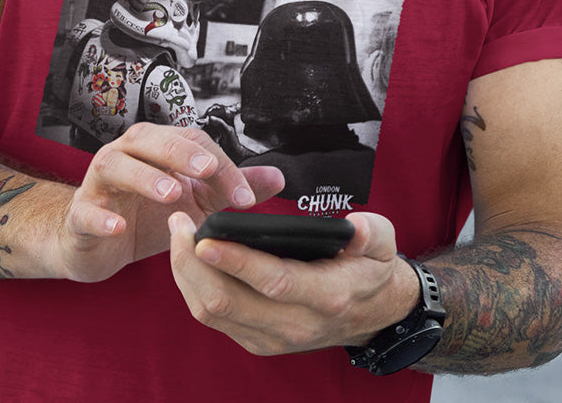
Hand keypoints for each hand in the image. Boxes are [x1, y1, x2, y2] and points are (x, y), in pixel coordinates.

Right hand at [54, 123, 284, 282]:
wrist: (95, 244)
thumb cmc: (146, 215)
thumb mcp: (196, 203)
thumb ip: (231, 188)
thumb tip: (278, 178)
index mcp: (157, 148)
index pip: (192, 143)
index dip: (221, 166)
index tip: (245, 198)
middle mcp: (126, 155)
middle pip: (149, 139)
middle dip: (179, 152)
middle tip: (206, 171)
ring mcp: (100, 183)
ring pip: (116, 165)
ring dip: (144, 177)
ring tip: (170, 194)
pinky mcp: (81, 214)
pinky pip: (86, 210)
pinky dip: (102, 217)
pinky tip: (118, 226)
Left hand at [168, 210, 419, 355]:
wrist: (373, 314)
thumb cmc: (371, 270)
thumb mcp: (383, 244)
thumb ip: (371, 233)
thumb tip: (354, 227)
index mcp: (327, 296)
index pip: (273, 281)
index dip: (236, 261)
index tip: (206, 238)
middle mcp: (295, 324)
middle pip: (228, 302)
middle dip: (193, 262)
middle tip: (179, 222)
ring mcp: (272, 337)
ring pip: (213, 312)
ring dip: (186, 273)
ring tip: (178, 232)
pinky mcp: (256, 339)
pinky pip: (213, 317)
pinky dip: (193, 286)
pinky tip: (188, 256)